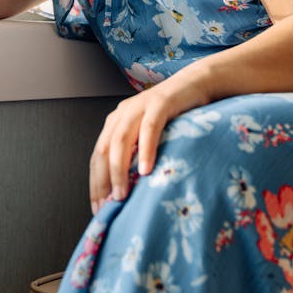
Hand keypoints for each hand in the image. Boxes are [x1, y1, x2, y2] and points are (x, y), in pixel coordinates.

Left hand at [89, 69, 208, 214]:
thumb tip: (129, 191)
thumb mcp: (150, 137)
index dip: (95, 183)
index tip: (98, 209)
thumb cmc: (175, 116)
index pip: (97, 156)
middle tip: (107, 206)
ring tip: (122, 194)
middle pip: (103, 150)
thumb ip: (138, 155)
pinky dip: (145, 150)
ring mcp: (140, 106)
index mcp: (116, 122)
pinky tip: (145, 169)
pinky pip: (149, 128)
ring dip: (118, 170)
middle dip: (102, 181)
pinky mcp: (160, 103)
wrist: (197, 84)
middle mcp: (123, 114)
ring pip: (120, 141)